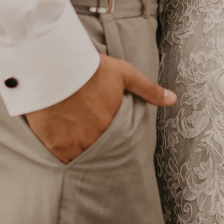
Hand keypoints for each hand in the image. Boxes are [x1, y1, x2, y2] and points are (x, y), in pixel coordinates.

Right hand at [26, 54, 175, 163]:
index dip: (113, 144)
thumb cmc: (92, 69)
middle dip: (95, 148)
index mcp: (111, 128)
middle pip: (96, 153)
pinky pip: (57, 155)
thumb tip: (172, 99)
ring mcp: (70, 145)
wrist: (57, 66)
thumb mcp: (125, 75)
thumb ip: (148, 90)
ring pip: (77, 157)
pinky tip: (59, 139)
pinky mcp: (50, 144)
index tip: (108, 139)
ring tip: (75, 138)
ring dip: (78, 150)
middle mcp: (91, 142)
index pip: (117, 147)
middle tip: (91, 138)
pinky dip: (60, 150)